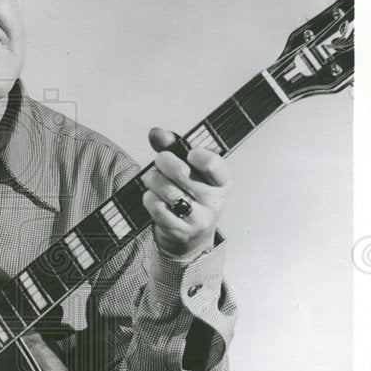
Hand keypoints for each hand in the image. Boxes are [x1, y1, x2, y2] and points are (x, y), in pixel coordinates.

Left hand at [141, 127, 230, 260]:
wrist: (190, 237)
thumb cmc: (189, 194)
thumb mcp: (189, 169)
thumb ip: (173, 147)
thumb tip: (156, 133)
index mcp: (222, 182)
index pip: (212, 164)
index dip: (196, 154)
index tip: (188, 153)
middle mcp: (214, 202)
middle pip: (181, 173)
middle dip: (164, 161)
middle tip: (160, 161)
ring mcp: (198, 219)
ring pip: (167, 191)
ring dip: (152, 179)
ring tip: (151, 178)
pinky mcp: (180, 231)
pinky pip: (157, 207)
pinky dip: (149, 198)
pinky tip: (151, 196)